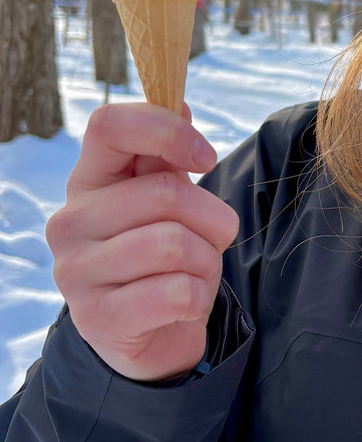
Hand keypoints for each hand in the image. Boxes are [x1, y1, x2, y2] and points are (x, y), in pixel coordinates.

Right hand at [45, 102, 240, 381]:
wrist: (149, 337)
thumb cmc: (162, 258)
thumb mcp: (165, 201)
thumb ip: (167, 155)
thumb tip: (180, 104)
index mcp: (87, 181)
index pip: (109, 125)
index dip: (167, 131)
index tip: (205, 158)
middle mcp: (70, 222)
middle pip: (165, 193)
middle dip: (212, 220)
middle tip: (211, 241)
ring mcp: (77, 272)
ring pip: (175, 245)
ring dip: (207, 262)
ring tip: (194, 274)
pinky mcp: (98, 319)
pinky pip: (177, 292)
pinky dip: (199, 298)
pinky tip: (185, 304)